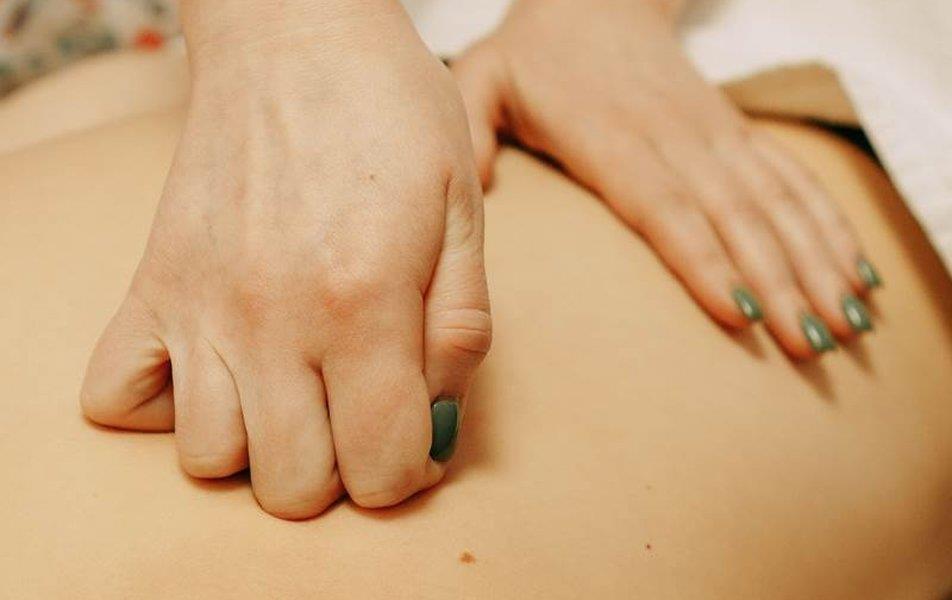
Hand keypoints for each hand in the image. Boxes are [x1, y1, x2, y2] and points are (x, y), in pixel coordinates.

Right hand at [80, 0, 490, 518]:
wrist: (296, 33)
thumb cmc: (392, 114)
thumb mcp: (465, 211)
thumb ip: (461, 327)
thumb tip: (436, 422)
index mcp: (365, 304)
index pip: (383, 468)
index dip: (411, 473)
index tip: (415, 436)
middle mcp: (273, 319)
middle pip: (293, 486)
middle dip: (342, 473)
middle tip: (359, 414)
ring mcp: (199, 305)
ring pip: (207, 459)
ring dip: (259, 449)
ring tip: (293, 394)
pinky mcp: (150, 285)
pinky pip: (115, 395)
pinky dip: (161, 408)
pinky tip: (214, 371)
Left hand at [453, 0, 879, 357]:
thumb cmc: (533, 54)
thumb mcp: (481, 78)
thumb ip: (473, 131)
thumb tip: (478, 187)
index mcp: (611, 137)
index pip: (664, 206)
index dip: (704, 260)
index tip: (741, 314)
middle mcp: (675, 138)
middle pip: (735, 216)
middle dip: (780, 282)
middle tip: (812, 346)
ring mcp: (713, 134)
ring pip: (776, 201)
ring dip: (816, 262)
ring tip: (848, 323)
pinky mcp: (734, 132)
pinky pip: (791, 177)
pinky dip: (828, 223)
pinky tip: (855, 269)